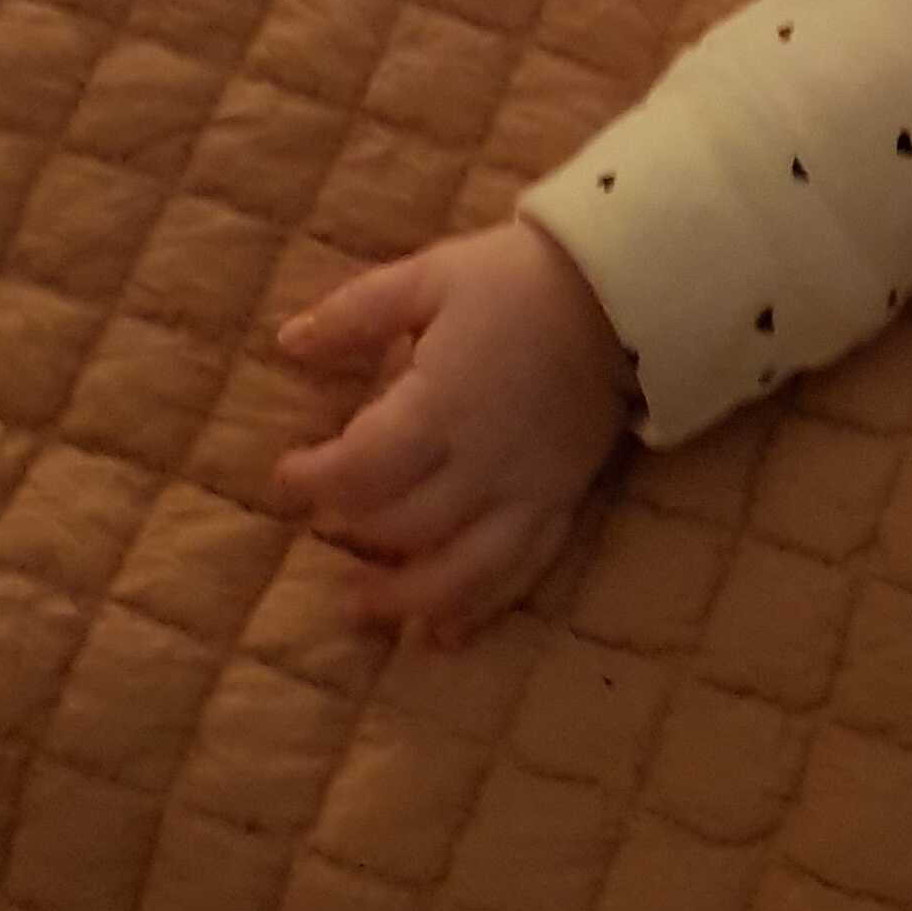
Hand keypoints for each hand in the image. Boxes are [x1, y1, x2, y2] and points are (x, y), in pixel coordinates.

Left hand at [273, 216, 631, 646]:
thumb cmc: (518, 279)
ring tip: (361, 606)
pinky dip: (479, 608)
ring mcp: (526, 491)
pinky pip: (521, 572)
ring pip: (460, 571)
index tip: (287, 475)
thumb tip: (289, 342)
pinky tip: (443, 633)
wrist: (624, 289)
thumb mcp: (431, 277)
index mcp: (441, 405)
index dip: (314, 480)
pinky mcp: (562, 503)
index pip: (361, 468)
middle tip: (320, 524)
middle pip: (403, 525)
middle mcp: (482, 462)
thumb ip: (358, 313)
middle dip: (352, 532)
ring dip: (405, 599)